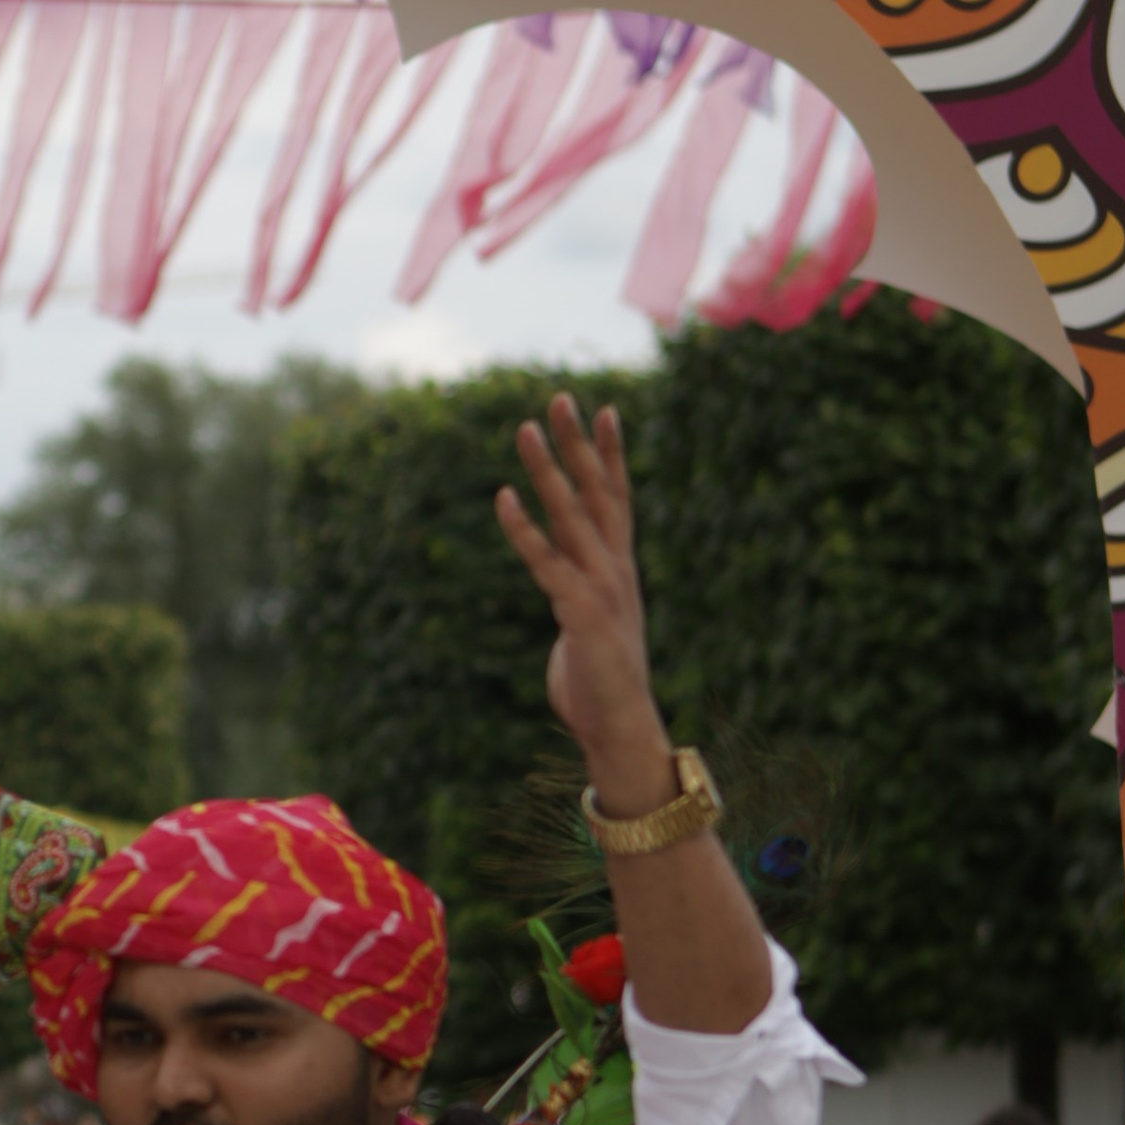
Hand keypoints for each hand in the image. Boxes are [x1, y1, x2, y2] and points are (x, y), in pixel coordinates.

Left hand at [494, 397, 670, 807]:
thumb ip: (580, 596)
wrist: (622, 727)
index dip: (610, 454)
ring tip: (524, 428)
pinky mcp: (577, 611)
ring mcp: (599, 587)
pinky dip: (522, 528)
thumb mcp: (593, 624)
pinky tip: (502, 497)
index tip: (604, 409)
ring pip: (569, 514)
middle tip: (560, 397)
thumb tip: (567, 591)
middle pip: (595, 492)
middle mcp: (614, 568)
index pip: (618, 498)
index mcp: (619, 568)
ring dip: (547, 469)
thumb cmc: (603, 681)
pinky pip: (544, 560)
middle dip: (578, 443)